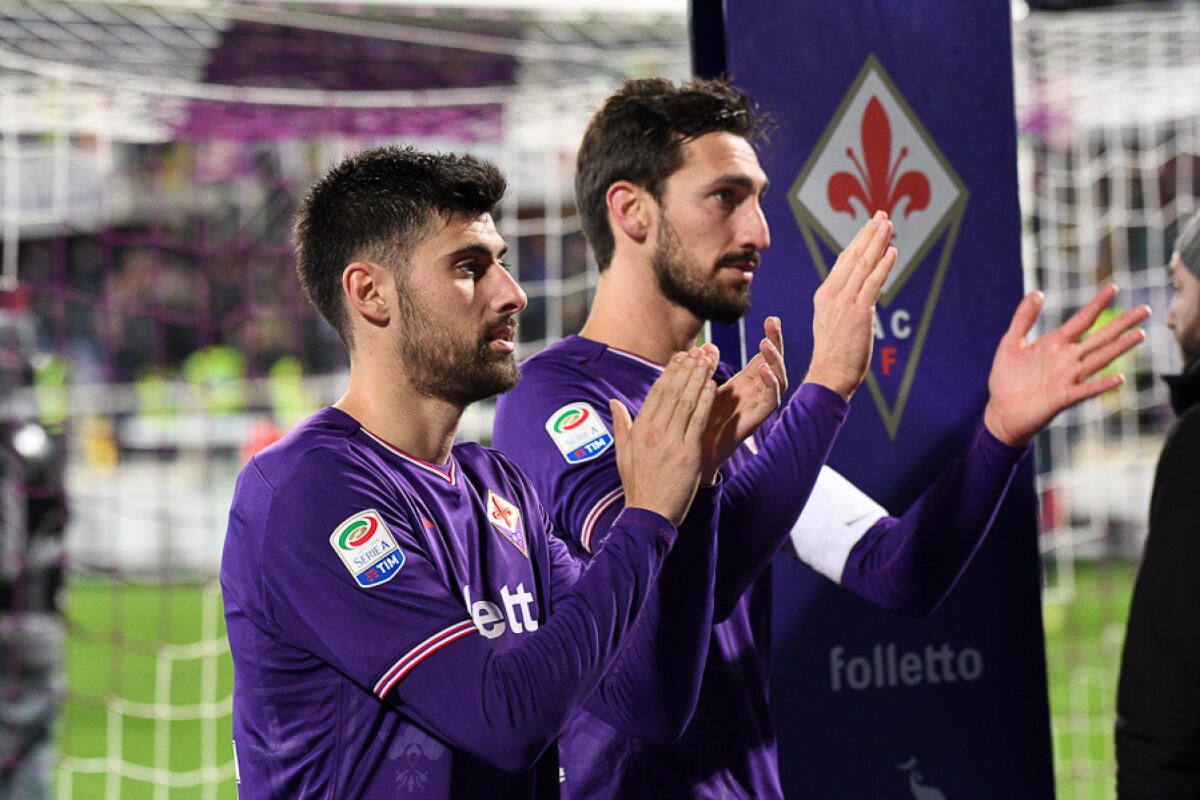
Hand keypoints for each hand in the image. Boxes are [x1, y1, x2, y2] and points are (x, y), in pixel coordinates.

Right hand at [610, 349, 716, 526]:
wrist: (649, 513)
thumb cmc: (638, 484)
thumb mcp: (622, 452)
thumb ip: (621, 424)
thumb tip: (613, 402)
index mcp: (640, 429)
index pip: (656, 392)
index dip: (670, 372)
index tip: (680, 356)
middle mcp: (654, 431)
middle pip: (673, 392)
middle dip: (686, 369)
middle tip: (698, 352)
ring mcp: (671, 441)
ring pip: (687, 402)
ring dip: (698, 379)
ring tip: (707, 361)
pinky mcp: (688, 453)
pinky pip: (699, 421)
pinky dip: (706, 402)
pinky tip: (713, 386)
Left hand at [701, 317, 786, 482]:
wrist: (692, 454)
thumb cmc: (696, 422)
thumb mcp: (699, 388)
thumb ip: (705, 368)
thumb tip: (706, 345)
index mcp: (744, 384)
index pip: (763, 357)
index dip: (770, 338)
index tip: (771, 317)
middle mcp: (755, 393)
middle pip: (775, 364)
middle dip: (777, 342)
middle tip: (774, 322)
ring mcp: (757, 406)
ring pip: (778, 380)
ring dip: (774, 361)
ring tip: (766, 344)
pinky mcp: (756, 420)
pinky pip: (772, 401)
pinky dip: (770, 385)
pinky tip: (763, 370)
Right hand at [804, 211, 897, 399]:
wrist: (829, 375)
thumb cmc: (834, 354)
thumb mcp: (833, 321)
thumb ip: (845, 303)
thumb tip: (864, 291)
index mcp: (825, 294)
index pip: (843, 260)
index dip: (858, 240)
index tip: (870, 224)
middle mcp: (833, 294)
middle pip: (853, 256)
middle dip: (869, 234)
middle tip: (882, 215)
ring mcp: (844, 302)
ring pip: (863, 265)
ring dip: (877, 242)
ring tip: (888, 225)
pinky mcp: (858, 313)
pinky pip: (872, 284)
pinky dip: (882, 266)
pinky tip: (891, 251)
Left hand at [983, 284, 1150, 446]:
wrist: (1001, 411)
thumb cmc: (1007, 377)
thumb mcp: (1011, 342)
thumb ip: (1023, 318)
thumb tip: (1038, 292)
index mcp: (1055, 343)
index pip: (1082, 320)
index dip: (1097, 304)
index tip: (1113, 287)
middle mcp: (1068, 358)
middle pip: (1100, 338)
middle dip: (1122, 324)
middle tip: (1145, 309)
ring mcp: (1068, 378)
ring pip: (1099, 360)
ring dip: (1119, 348)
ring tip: (1140, 334)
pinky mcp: (1063, 397)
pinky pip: (1086, 390)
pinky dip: (1101, 385)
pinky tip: (1119, 378)